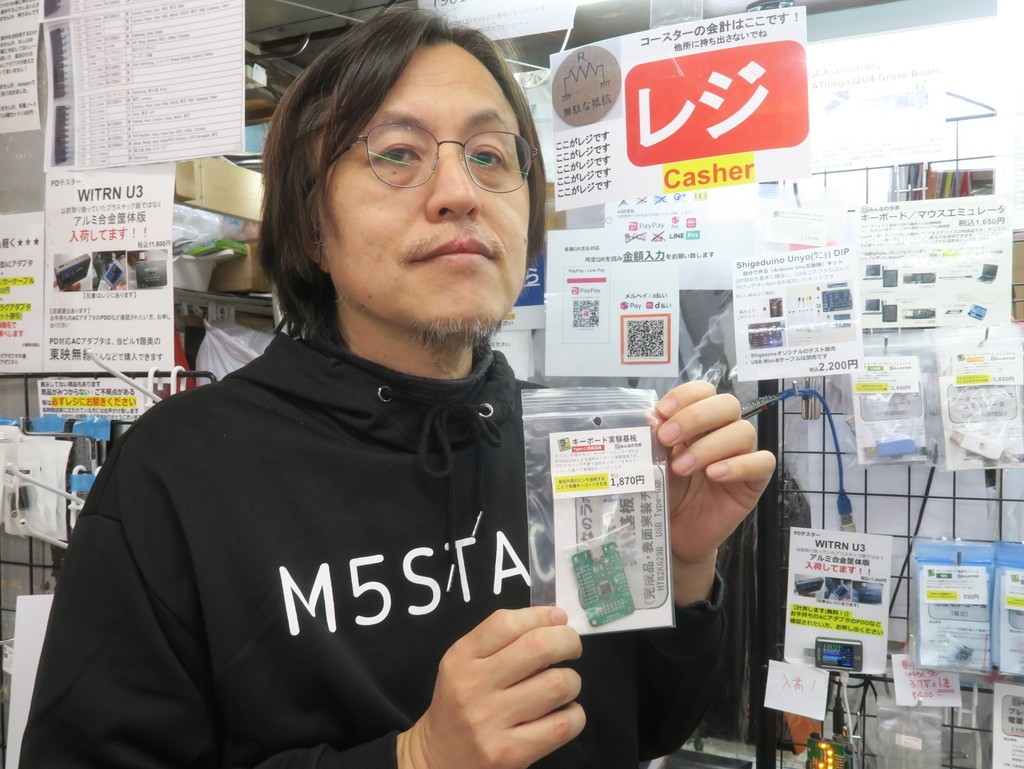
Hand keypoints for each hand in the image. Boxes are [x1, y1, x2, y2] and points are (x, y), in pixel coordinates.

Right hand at [397, 606, 584, 768]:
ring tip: (564, 685)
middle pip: (538, 648)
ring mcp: (491, 722)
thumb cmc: (460, 702)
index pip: (507, 623)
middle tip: (571, 647)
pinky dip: (575, 715)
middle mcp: (473, 687)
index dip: (541, 615)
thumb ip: (502, 639)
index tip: (558, 618)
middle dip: (567, 641)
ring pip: (556, 685)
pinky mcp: (510, 754)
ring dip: (571, 681)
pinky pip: (562, 726)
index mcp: (461, 658)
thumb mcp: (465, 663)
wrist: (438, 757)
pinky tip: (566, 711)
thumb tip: (555, 617)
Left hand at [653, 381, 775, 603]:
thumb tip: (652, 418)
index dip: (685, 396)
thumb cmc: (665, 491)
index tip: (661, 413)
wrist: (674, 532)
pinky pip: (762, 462)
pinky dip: (738, 465)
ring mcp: (742, 454)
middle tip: (667, 439)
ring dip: (709, 446)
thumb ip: (654, 439)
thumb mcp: (653, 462)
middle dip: (695, 417)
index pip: (703, 391)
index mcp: (698, 421)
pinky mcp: (755, 481)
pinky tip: (714, 475)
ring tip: (682, 467)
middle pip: (726, 404)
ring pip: (743, 431)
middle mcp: (723, 431)